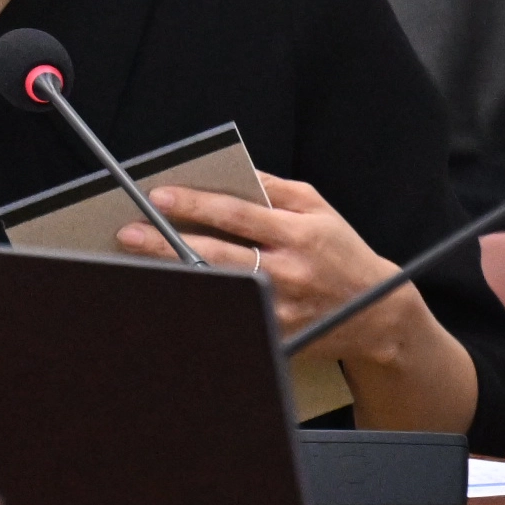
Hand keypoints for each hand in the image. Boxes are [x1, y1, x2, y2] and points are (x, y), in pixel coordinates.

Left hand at [111, 173, 429, 366]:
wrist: (377, 313)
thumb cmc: (340, 252)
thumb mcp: (318, 210)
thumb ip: (274, 189)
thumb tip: (233, 171)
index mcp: (298, 234)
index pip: (236, 215)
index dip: (195, 205)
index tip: (158, 196)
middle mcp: (287, 271)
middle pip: (215, 255)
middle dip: (166, 244)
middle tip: (127, 233)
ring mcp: (279, 306)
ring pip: (215, 288)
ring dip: (172, 275)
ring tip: (134, 262)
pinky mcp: (275, 333)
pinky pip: (229, 314)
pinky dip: (198, 303)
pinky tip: (166, 293)